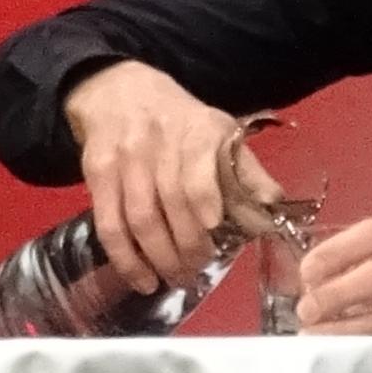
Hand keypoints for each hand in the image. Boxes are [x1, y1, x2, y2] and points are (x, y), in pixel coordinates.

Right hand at [62, 60, 245, 294]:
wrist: (120, 92)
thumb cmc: (181, 122)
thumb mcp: (220, 132)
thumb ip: (248, 171)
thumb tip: (275, 207)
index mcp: (195, 130)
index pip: (196, 168)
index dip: (204, 198)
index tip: (213, 227)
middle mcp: (156, 143)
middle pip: (169, 201)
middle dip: (186, 245)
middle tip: (198, 270)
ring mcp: (123, 160)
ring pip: (139, 218)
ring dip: (160, 258)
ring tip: (177, 279)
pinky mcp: (96, 176)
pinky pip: (109, 225)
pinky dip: (126, 259)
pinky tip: (143, 280)